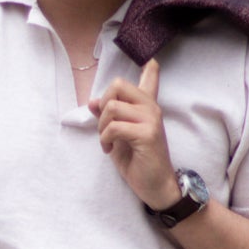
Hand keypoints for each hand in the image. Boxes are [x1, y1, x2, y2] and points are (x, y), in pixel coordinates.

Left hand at [89, 59, 180, 210]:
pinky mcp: (147, 134)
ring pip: (112, 107)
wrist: (156, 186)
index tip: (152, 62)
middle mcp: (151, 108)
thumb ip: (108, 117)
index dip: (149, 68)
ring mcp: (151, 120)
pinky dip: (106, 139)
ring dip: (102, 126)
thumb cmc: (138, 162)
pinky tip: (110, 150)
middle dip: (103, 106)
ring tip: (107, 142)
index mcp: (146, 107)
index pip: (150, 78)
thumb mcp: (118, 136)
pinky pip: (115, 126)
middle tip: (105, 128)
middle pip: (118, 85)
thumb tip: (92, 101)